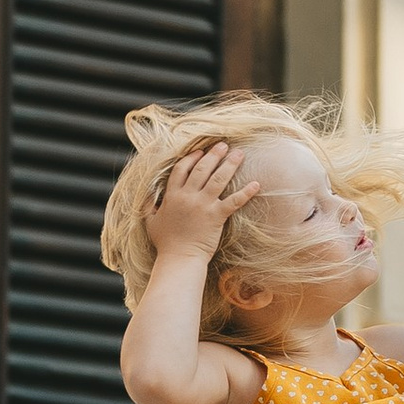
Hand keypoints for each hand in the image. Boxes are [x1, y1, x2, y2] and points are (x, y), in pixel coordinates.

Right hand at [148, 140, 254, 262]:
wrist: (179, 259)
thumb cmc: (165, 243)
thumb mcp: (150, 221)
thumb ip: (148, 205)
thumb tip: (147, 194)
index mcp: (172, 196)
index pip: (181, 169)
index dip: (191, 157)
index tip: (200, 150)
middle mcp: (188, 196)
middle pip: (202, 168)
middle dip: (214, 154)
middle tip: (224, 145)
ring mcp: (203, 205)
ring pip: (218, 178)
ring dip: (230, 164)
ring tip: (239, 153)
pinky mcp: (217, 216)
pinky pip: (234, 201)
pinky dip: (246, 192)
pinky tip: (256, 184)